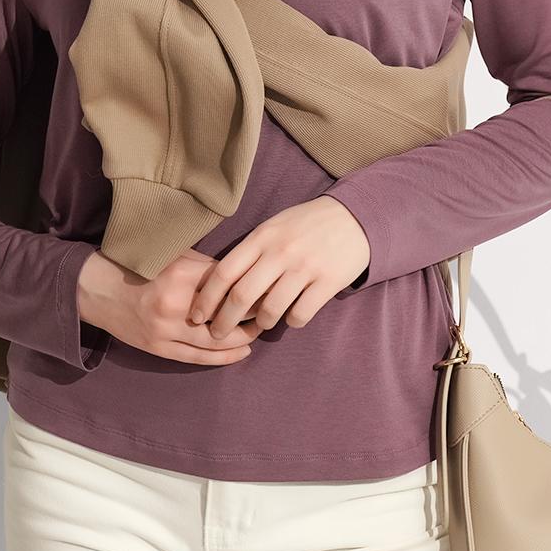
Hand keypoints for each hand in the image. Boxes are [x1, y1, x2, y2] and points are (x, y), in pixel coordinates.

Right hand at [77, 247, 262, 365]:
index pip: (226, 284)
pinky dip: (222, 357)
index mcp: (179, 275)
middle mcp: (174, 305)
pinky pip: (197, 357)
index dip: (249, 287)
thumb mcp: (171, 254)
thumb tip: (240, 275)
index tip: (267, 286)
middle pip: (225, 316)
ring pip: (215, 342)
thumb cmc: (137, 265)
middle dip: (251, 316)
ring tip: (259, 331)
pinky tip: (241, 352)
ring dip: (242, 339)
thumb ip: (204, 265)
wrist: (96, 289)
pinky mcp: (159, 348)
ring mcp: (165, 331)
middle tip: (269, 310)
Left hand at [188, 198, 370, 340]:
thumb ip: (250, 251)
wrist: (354, 216)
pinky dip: (291, 322)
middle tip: (217, 333)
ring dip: (260, 324)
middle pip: (242, 296)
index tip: (196, 316)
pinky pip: (300, 315)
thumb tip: (220, 283)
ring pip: (270, 311)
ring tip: (259, 324)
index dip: (206, 299)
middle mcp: (280, 252)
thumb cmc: (306, 224)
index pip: (224, 272)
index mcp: (262, 237)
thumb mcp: (273, 227)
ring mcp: (305, 268)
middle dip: (224, 322)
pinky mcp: (327, 282)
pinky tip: (291, 316)